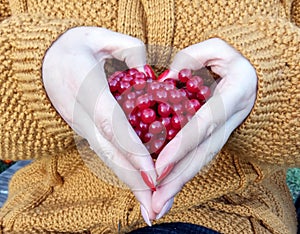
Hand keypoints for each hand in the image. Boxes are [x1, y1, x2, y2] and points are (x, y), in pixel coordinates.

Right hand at [42, 27, 156, 221]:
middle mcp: (82, 115)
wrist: (43, 63)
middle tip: (156, 208)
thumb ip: (130, 50)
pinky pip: (106, 153)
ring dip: (129, 184)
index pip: (111, 124)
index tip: (152, 173)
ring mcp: (82, 127)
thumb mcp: (99, 37)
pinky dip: (123, 172)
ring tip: (150, 208)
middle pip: (110, 152)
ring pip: (107, 158)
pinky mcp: (85, 131)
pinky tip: (138, 187)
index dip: (132, 149)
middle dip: (134, 181)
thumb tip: (150, 74)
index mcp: (85, 88)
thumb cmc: (73, 48)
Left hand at [152, 38, 256, 218]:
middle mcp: (229, 122)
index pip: (202, 126)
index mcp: (233, 97)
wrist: (256, 77)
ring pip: (201, 162)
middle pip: (201, 155)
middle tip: (154, 203)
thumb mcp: (217, 49)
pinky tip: (167, 190)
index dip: (181, 147)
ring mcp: (224, 133)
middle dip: (177, 180)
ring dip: (179, 185)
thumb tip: (166, 80)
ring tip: (157, 206)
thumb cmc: (234, 60)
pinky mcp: (216, 138)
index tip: (158, 167)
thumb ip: (191, 58)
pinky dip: (183, 175)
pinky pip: (199, 158)